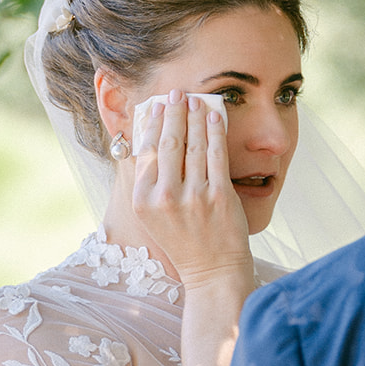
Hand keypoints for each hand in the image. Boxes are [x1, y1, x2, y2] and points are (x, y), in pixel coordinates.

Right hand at [132, 93, 253, 291]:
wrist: (213, 272)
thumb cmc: (185, 241)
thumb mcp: (155, 215)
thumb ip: (151, 182)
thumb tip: (149, 140)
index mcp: (144, 201)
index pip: (147, 151)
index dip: (153, 124)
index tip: (157, 105)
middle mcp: (165, 197)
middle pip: (169, 143)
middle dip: (173, 112)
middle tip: (177, 93)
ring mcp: (194, 196)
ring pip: (193, 145)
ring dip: (195, 116)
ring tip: (196, 99)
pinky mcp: (220, 196)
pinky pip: (216, 154)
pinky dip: (215, 131)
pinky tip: (215, 115)